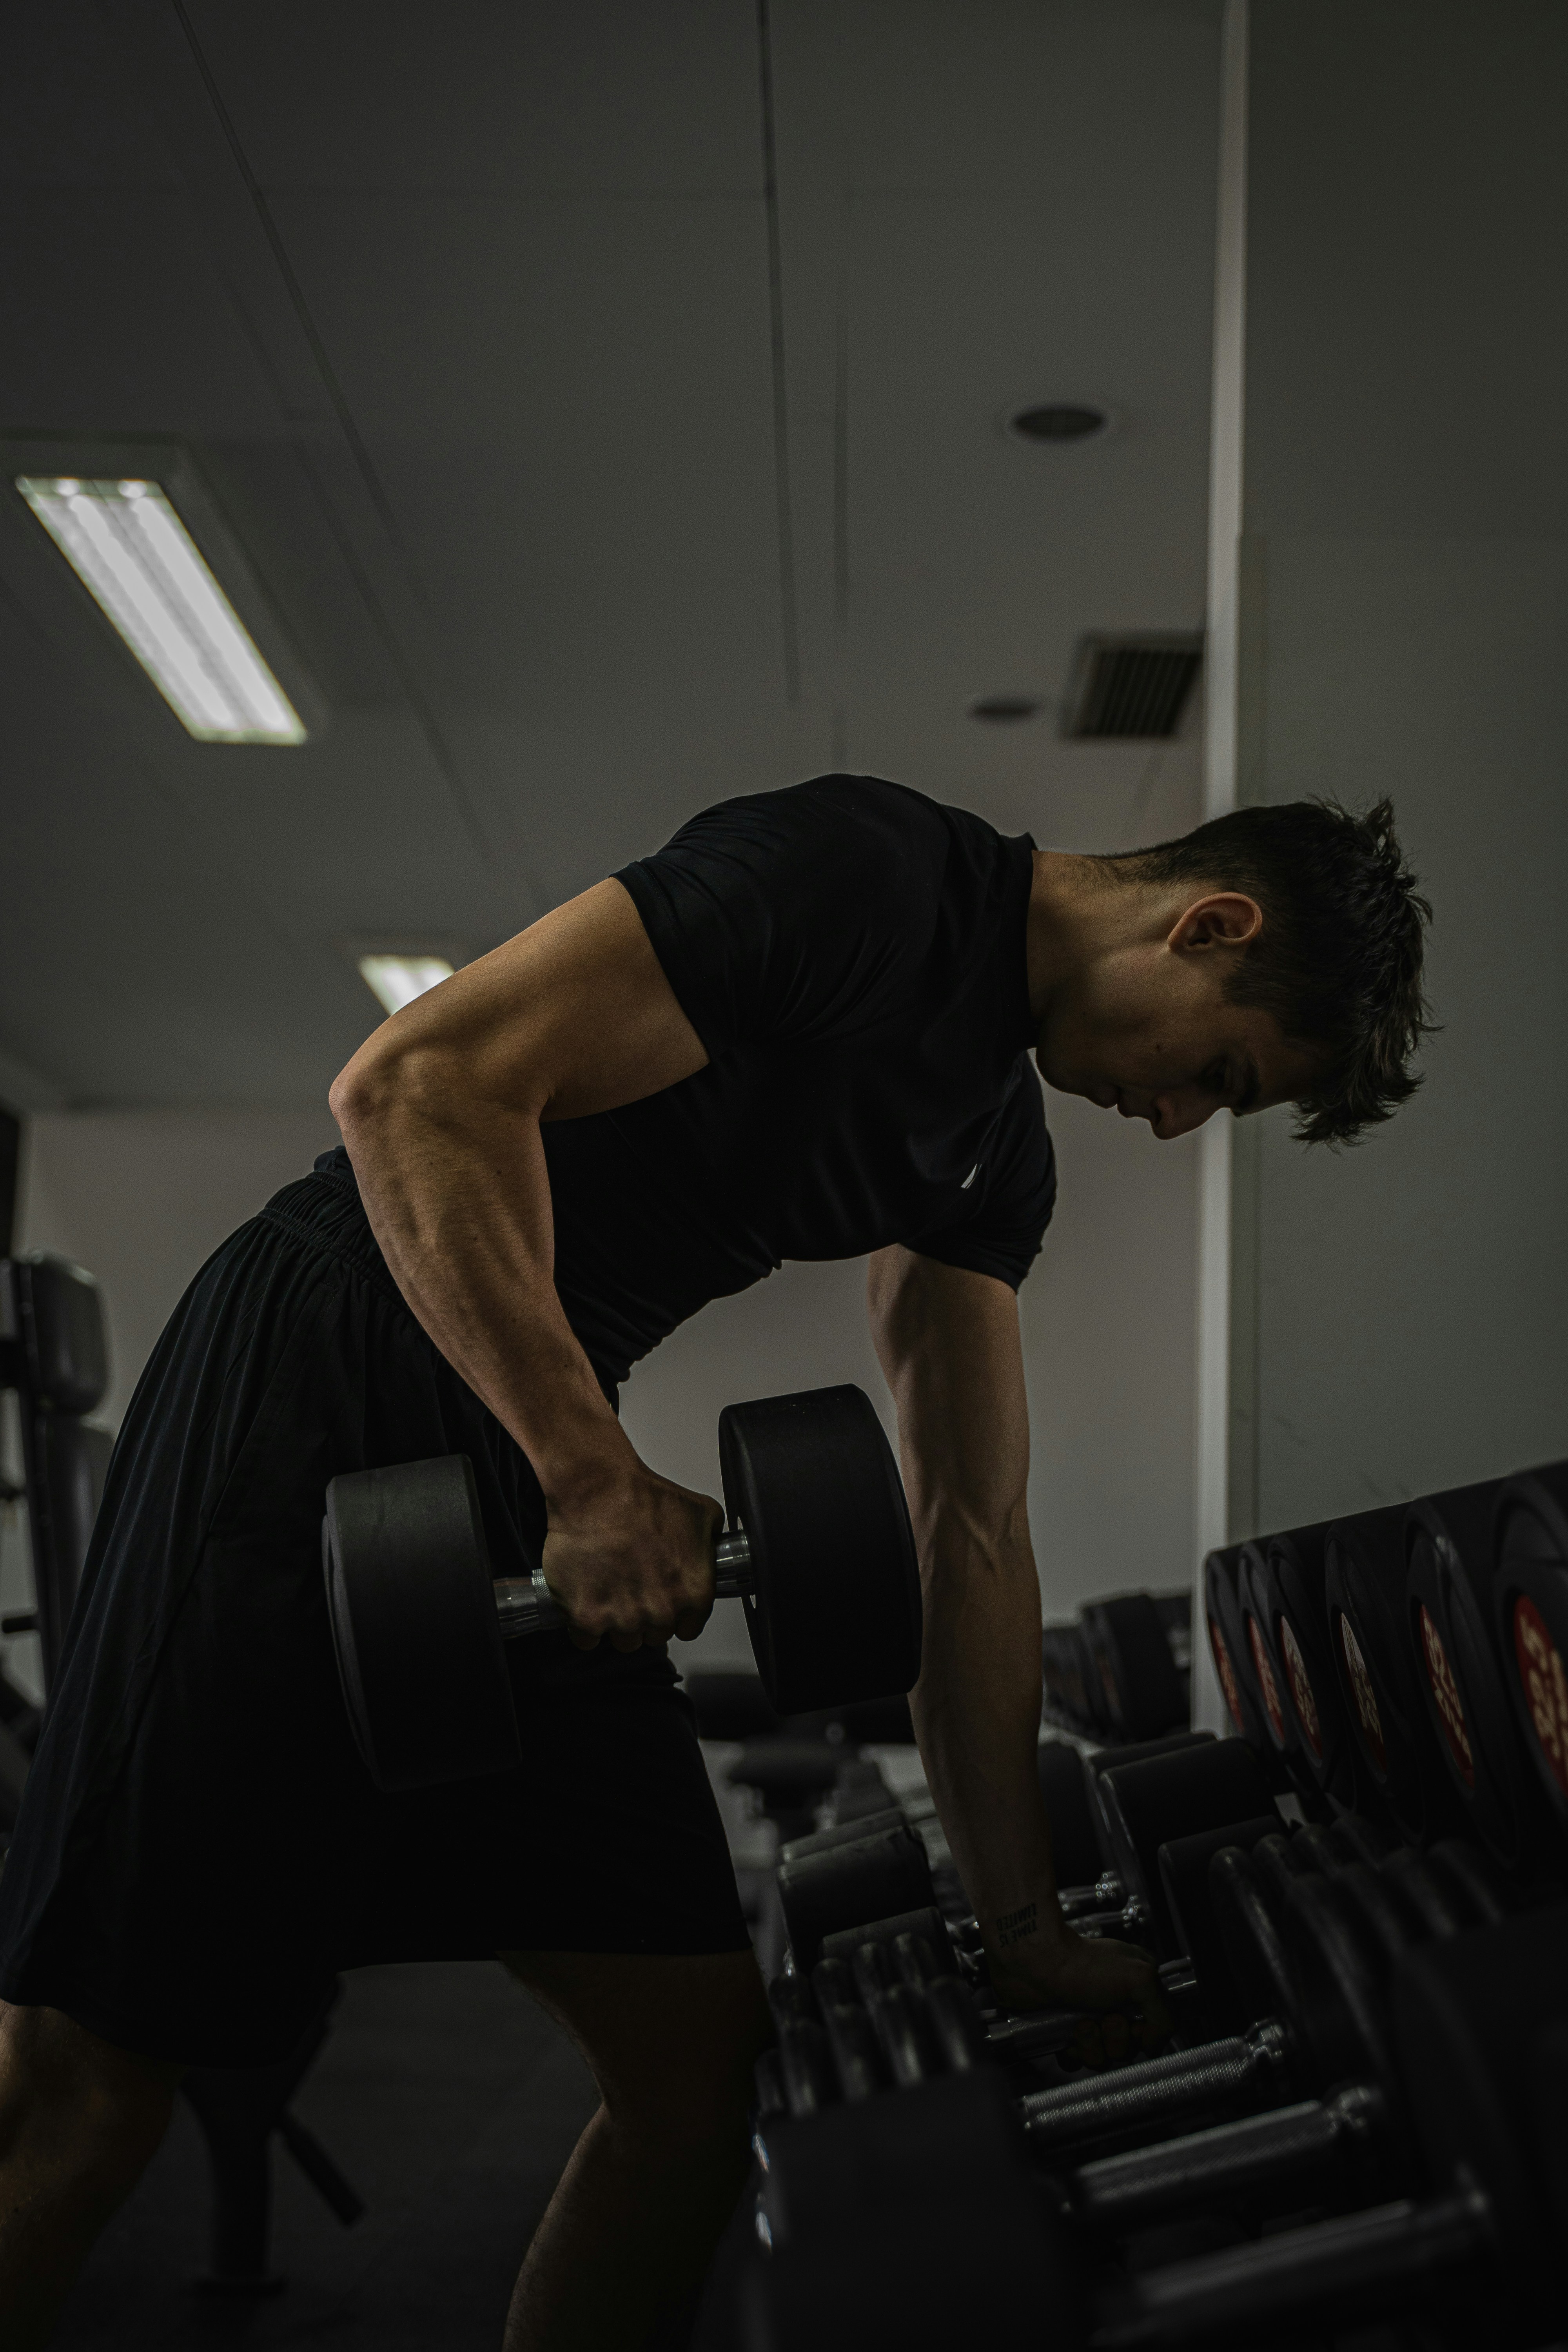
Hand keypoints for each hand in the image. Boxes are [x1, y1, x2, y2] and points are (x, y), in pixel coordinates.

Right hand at [540, 1453, 723, 1652]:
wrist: (598, 1490)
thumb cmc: (644, 1497)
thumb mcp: (701, 1513)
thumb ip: (711, 1542)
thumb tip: (714, 1551)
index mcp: (693, 1593)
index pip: (688, 1628)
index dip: (674, 1614)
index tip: (662, 1602)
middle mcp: (660, 1612)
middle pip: (654, 1635)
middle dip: (644, 1615)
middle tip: (632, 1587)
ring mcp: (622, 1618)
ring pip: (622, 1640)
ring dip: (615, 1622)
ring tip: (608, 1590)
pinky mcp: (586, 1617)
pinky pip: (586, 1639)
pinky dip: (583, 1624)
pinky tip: (584, 1599)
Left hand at [986, 1918, 1170, 2068]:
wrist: (1035, 1965)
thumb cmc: (1084, 1967)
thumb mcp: (1140, 1978)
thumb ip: (1164, 2013)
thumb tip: (1155, 2043)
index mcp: (1136, 1989)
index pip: (1155, 2030)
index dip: (1144, 2035)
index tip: (1133, 2024)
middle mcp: (1115, 2004)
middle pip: (1129, 2048)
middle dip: (1116, 2040)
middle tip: (1103, 2017)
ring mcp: (1090, 2019)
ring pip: (1104, 2058)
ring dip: (1093, 2046)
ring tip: (1080, 2024)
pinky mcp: (1066, 2033)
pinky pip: (1078, 2062)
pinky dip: (1074, 2054)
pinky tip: (1066, 2038)